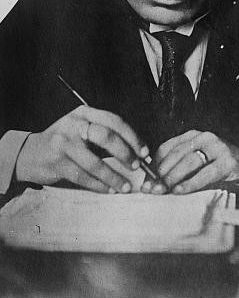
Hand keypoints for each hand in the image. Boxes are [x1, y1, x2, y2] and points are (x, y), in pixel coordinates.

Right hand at [15, 106, 148, 192]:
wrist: (30, 153)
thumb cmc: (64, 142)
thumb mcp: (81, 129)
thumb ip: (104, 135)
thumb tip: (135, 152)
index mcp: (84, 113)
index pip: (114, 120)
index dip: (132, 136)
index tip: (144, 151)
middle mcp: (74, 124)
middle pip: (106, 136)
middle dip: (125, 153)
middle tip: (136, 166)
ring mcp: (63, 143)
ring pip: (94, 161)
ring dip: (113, 176)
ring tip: (124, 186)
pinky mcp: (56, 162)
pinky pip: (83, 176)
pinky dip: (98, 185)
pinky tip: (108, 190)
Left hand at [142, 130, 238, 194]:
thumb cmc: (223, 171)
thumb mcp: (199, 165)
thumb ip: (180, 169)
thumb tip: (153, 182)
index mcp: (195, 135)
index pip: (168, 147)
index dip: (154, 164)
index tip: (146, 180)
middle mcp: (206, 137)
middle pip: (177, 154)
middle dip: (161, 173)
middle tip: (150, 189)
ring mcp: (219, 147)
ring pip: (189, 161)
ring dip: (173, 178)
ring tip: (162, 191)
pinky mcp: (229, 161)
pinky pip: (205, 173)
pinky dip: (190, 183)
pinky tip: (180, 192)